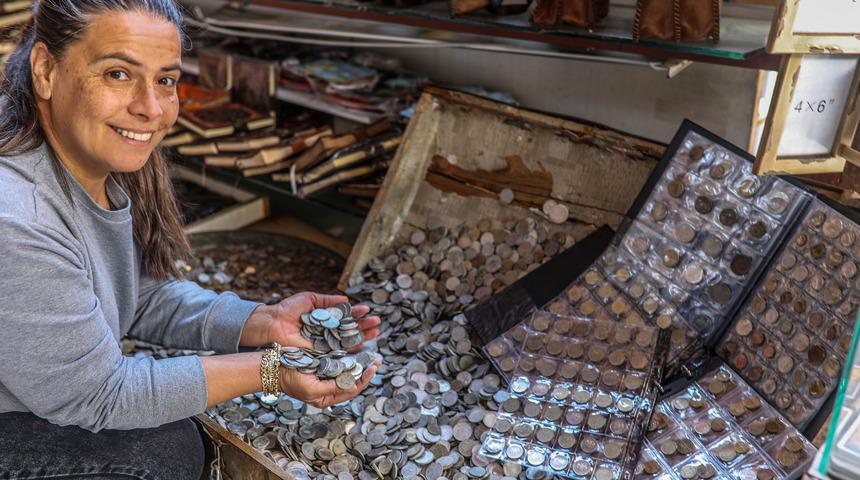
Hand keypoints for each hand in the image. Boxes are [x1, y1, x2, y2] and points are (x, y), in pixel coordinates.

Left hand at [255, 292, 380, 349]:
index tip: (368, 310)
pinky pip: (338, 352)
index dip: (357, 313)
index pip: (345, 316)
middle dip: (364, 326)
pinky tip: (363, 347)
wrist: (273, 324)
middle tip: (378, 322)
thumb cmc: (288, 310)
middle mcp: (327, 331)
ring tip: (376, 332)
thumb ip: (328, 300)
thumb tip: (346, 299)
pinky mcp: (320, 352)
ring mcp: (324, 342)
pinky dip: (350, 350)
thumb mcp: (310, 299)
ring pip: (348, 340)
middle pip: (350, 329)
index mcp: (325, 318)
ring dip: (362, 337)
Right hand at [279, 357, 380, 407]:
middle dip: (365, 369)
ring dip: (359, 361)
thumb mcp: (311, 387)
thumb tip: (353, 386)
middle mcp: (327, 388)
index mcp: (325, 398)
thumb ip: (332, 387)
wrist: (271, 367)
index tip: (373, 367)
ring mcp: (323, 376)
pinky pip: (338, 361)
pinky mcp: (320, 364)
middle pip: (352, 380)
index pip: (351, 389)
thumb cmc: (289, 378)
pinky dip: (348, 355)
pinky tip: (356, 347)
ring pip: (347, 370)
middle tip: (377, 358)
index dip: (364, 378)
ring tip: (370, 353)